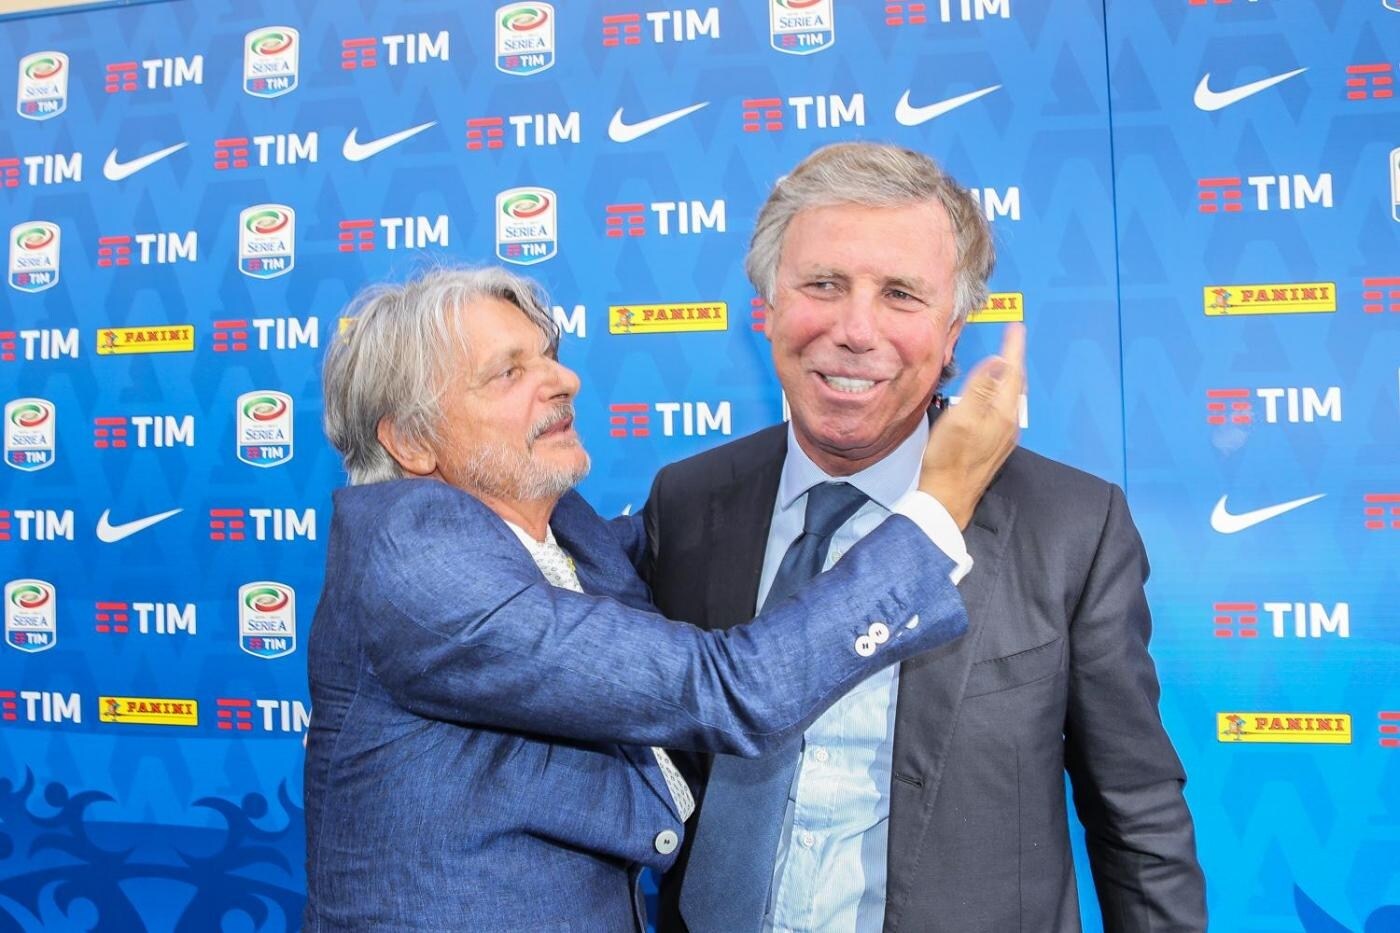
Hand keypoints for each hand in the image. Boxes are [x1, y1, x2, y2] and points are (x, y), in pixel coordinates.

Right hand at [918, 324, 1024, 527]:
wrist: (948, 498)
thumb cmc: (949, 461)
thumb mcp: (961, 418)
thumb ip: (980, 389)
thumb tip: (998, 362)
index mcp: (1001, 413)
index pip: (1011, 371)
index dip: (1013, 347)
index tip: (1015, 328)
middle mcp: (1008, 424)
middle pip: (1015, 383)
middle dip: (1014, 358)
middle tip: (1012, 339)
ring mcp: (1002, 436)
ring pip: (1011, 397)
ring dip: (1009, 376)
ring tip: (1005, 361)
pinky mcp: (994, 445)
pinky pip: (1004, 410)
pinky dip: (1002, 393)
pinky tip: (993, 396)